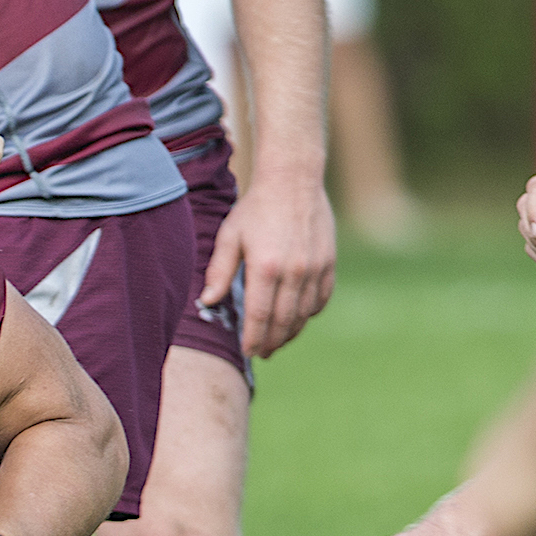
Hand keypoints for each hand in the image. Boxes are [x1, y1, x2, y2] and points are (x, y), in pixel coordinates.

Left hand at [204, 179, 335, 358]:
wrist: (293, 181)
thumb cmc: (255, 209)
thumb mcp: (229, 237)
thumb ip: (219, 272)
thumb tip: (206, 301)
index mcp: (266, 267)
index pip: (259, 316)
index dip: (254, 338)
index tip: (248, 352)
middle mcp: (294, 271)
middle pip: (283, 320)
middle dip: (272, 341)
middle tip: (262, 353)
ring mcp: (315, 268)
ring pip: (304, 313)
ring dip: (291, 332)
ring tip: (277, 341)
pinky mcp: (329, 262)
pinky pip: (321, 298)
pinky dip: (310, 313)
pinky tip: (298, 318)